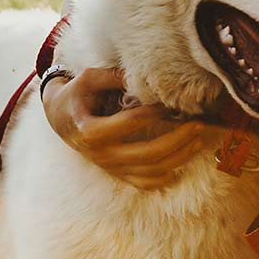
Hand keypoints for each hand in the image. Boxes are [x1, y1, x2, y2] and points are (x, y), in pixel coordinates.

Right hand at [41, 67, 228, 189]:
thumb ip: (115, 76)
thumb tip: (147, 74)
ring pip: (150, 171)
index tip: (170, 102)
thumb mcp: (89, 79)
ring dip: (179, 157)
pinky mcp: (117, 173)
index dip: (152, 113)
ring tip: (199, 141)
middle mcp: (100, 154)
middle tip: (198, 124)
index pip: (128, 124)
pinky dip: (164, 178)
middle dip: (177, 140)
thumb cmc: (77, 95)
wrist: (60, 118)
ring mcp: (110, 167)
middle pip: (146, 154)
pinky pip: (144, 184)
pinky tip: (181, 165)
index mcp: (90, 130)